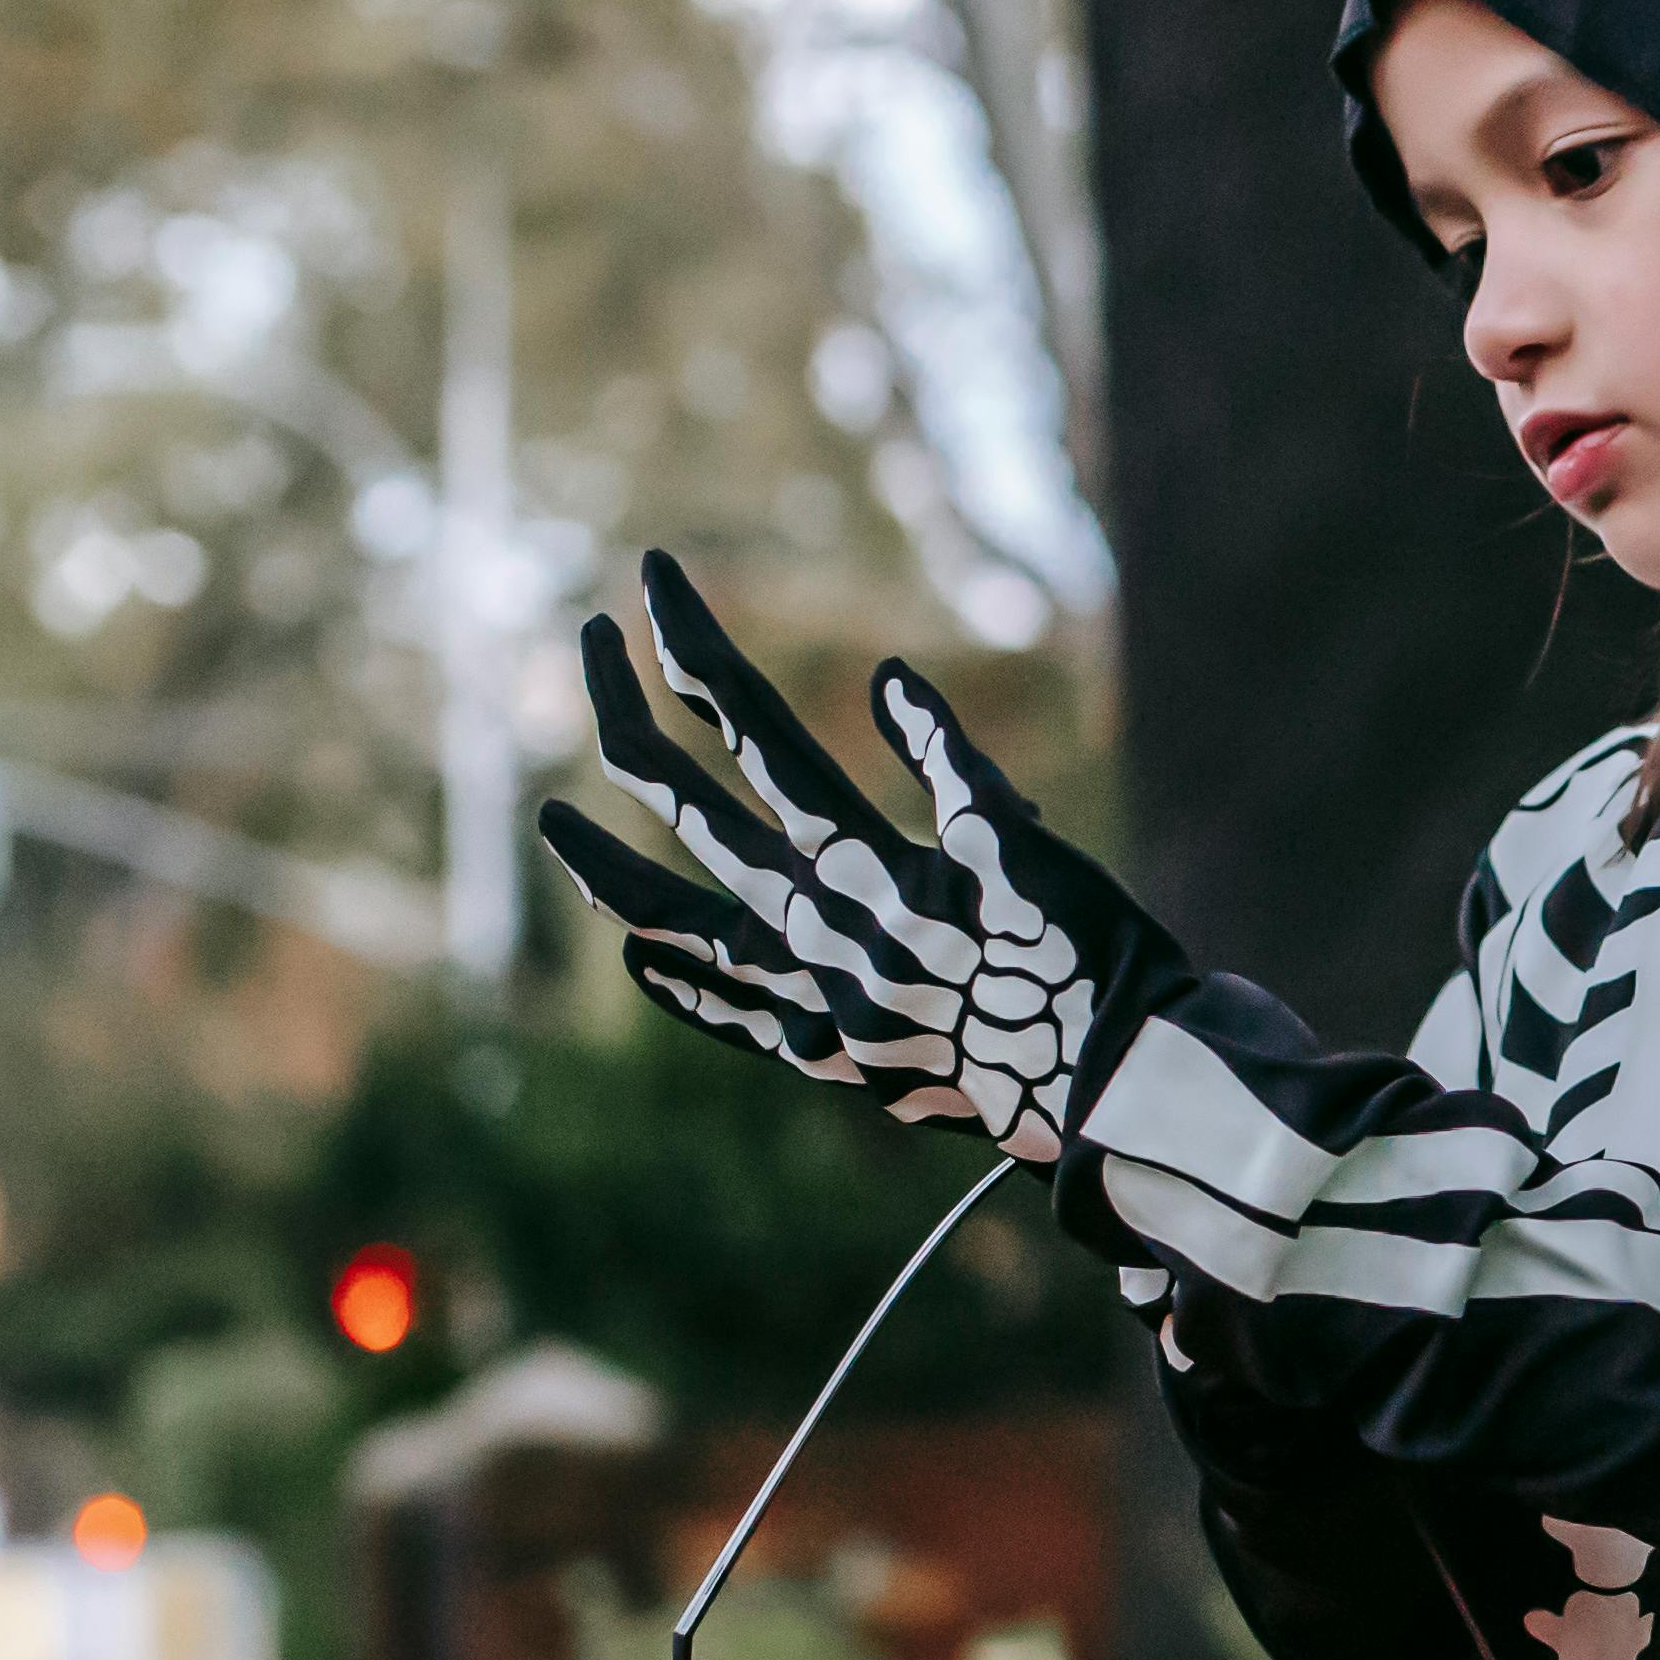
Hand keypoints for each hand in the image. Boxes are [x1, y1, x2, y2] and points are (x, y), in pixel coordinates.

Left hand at [535, 552, 1177, 1165]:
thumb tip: (886, 677)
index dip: (691, 643)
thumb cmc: (1086, 955)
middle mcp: (814, 924)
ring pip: (670, 917)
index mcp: (861, 858)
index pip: (748, 726)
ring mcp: (806, 994)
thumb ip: (952, 761)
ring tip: (548, 823)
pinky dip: (681, 980)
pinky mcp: (827, 1053)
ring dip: (602, 862)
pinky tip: (641, 956)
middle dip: (622, 708)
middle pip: (680, 800)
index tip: (650, 574)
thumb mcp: (1026, 843)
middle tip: (588, 639)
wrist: (1110, 1085)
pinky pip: (729, 1012)